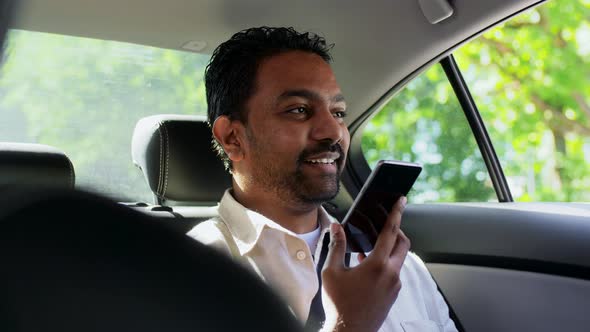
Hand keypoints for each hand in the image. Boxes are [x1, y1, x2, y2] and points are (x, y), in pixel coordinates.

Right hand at [321, 197, 409, 331]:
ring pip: (399, 258)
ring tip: (369, 248)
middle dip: (397, 230)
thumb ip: (337, 246)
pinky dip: (386, 263)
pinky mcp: (394, 294)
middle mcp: (391, 274)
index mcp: (377, 265)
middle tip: (386, 224)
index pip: (391, 232)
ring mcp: (395, 285)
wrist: (350, 331)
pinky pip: (395, 271)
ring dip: (390, 248)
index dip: (396, 214)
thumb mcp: (332, 272)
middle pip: (403, 243)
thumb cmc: (339, 304)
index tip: (401, 201)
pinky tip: (368, 266)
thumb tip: (338, 227)